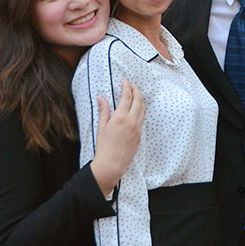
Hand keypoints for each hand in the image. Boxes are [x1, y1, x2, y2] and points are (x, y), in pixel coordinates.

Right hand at [90, 80, 144, 195]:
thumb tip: (101, 98)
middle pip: (138, 100)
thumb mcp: (101, 127)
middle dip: (136, 90)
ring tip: (136, 95)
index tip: (125, 82)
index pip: (127, 97)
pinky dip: (140, 111)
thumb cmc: (104, 146)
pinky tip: (137, 110)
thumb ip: (104, 111)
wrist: (112, 163)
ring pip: (142, 109)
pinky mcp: (140, 135)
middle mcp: (131, 121)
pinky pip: (142, 119)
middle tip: (132, 85)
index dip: (127, 87)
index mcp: (120, 117)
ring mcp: (137, 128)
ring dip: (140, 100)